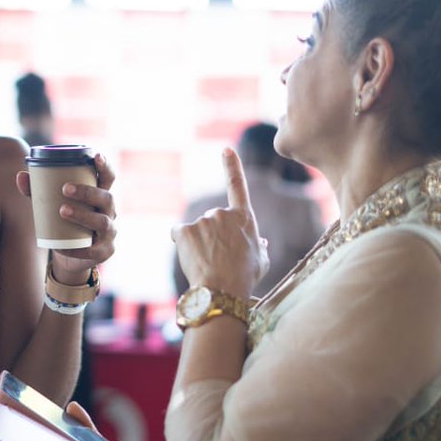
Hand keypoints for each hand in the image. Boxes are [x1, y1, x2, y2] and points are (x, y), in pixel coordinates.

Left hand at [16, 154, 117, 283]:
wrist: (72, 256)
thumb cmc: (63, 222)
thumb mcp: (50, 205)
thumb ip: (37, 190)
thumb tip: (20, 176)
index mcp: (100, 195)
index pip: (108, 178)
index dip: (105, 166)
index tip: (96, 156)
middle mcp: (110, 211)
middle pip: (106, 198)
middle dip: (87, 192)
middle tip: (64, 188)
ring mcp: (110, 232)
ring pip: (102, 222)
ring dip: (83, 215)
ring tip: (62, 211)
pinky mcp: (105, 251)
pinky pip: (94, 250)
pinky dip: (78, 249)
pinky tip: (64, 247)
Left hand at [171, 148, 268, 297]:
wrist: (222, 290)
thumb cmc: (244, 277)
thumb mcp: (260, 261)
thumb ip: (258, 246)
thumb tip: (257, 240)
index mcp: (243, 218)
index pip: (237, 185)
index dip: (232, 166)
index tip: (226, 149)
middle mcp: (222, 213)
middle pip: (212, 222)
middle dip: (213, 237)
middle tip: (219, 260)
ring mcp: (202, 221)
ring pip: (196, 231)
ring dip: (199, 244)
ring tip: (208, 264)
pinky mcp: (184, 230)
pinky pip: (180, 235)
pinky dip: (183, 245)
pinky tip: (192, 259)